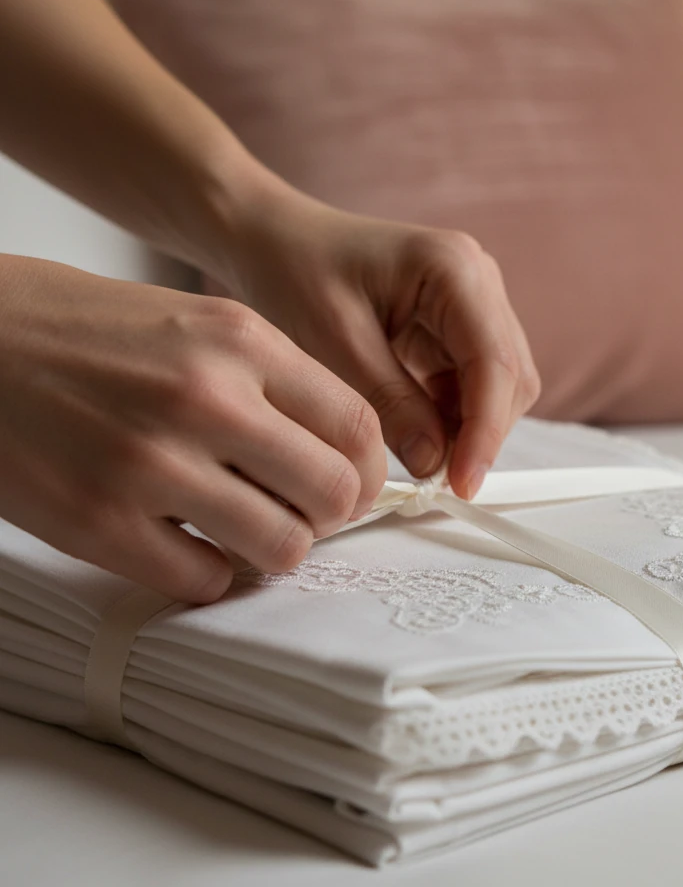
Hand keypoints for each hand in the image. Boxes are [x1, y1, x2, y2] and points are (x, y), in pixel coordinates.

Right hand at [0, 255, 386, 601]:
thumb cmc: (91, 330)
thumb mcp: (201, 322)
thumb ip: (276, 380)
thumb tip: (341, 451)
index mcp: (241, 342)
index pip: (358, 425)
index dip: (370, 469)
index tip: (355, 485)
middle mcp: (207, 399)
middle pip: (334, 493)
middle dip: (332, 515)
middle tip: (304, 512)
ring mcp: (151, 464)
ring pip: (280, 547)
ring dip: (275, 548)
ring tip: (247, 530)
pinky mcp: (98, 523)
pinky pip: (202, 581)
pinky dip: (209, 573)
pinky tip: (188, 545)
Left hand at [219, 179, 540, 499]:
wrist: (272, 242)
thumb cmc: (295, 273)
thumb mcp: (334, 343)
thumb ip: (390, 404)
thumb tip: (435, 463)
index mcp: (454, 269)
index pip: (495, 363)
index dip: (485, 431)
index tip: (461, 484)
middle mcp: (478, 281)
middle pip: (510, 377)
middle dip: (480, 432)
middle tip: (434, 481)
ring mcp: (473, 304)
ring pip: (498, 386)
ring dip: (467, 427)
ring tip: (416, 458)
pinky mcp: (457, 327)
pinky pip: (472, 384)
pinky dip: (450, 416)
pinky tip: (414, 433)